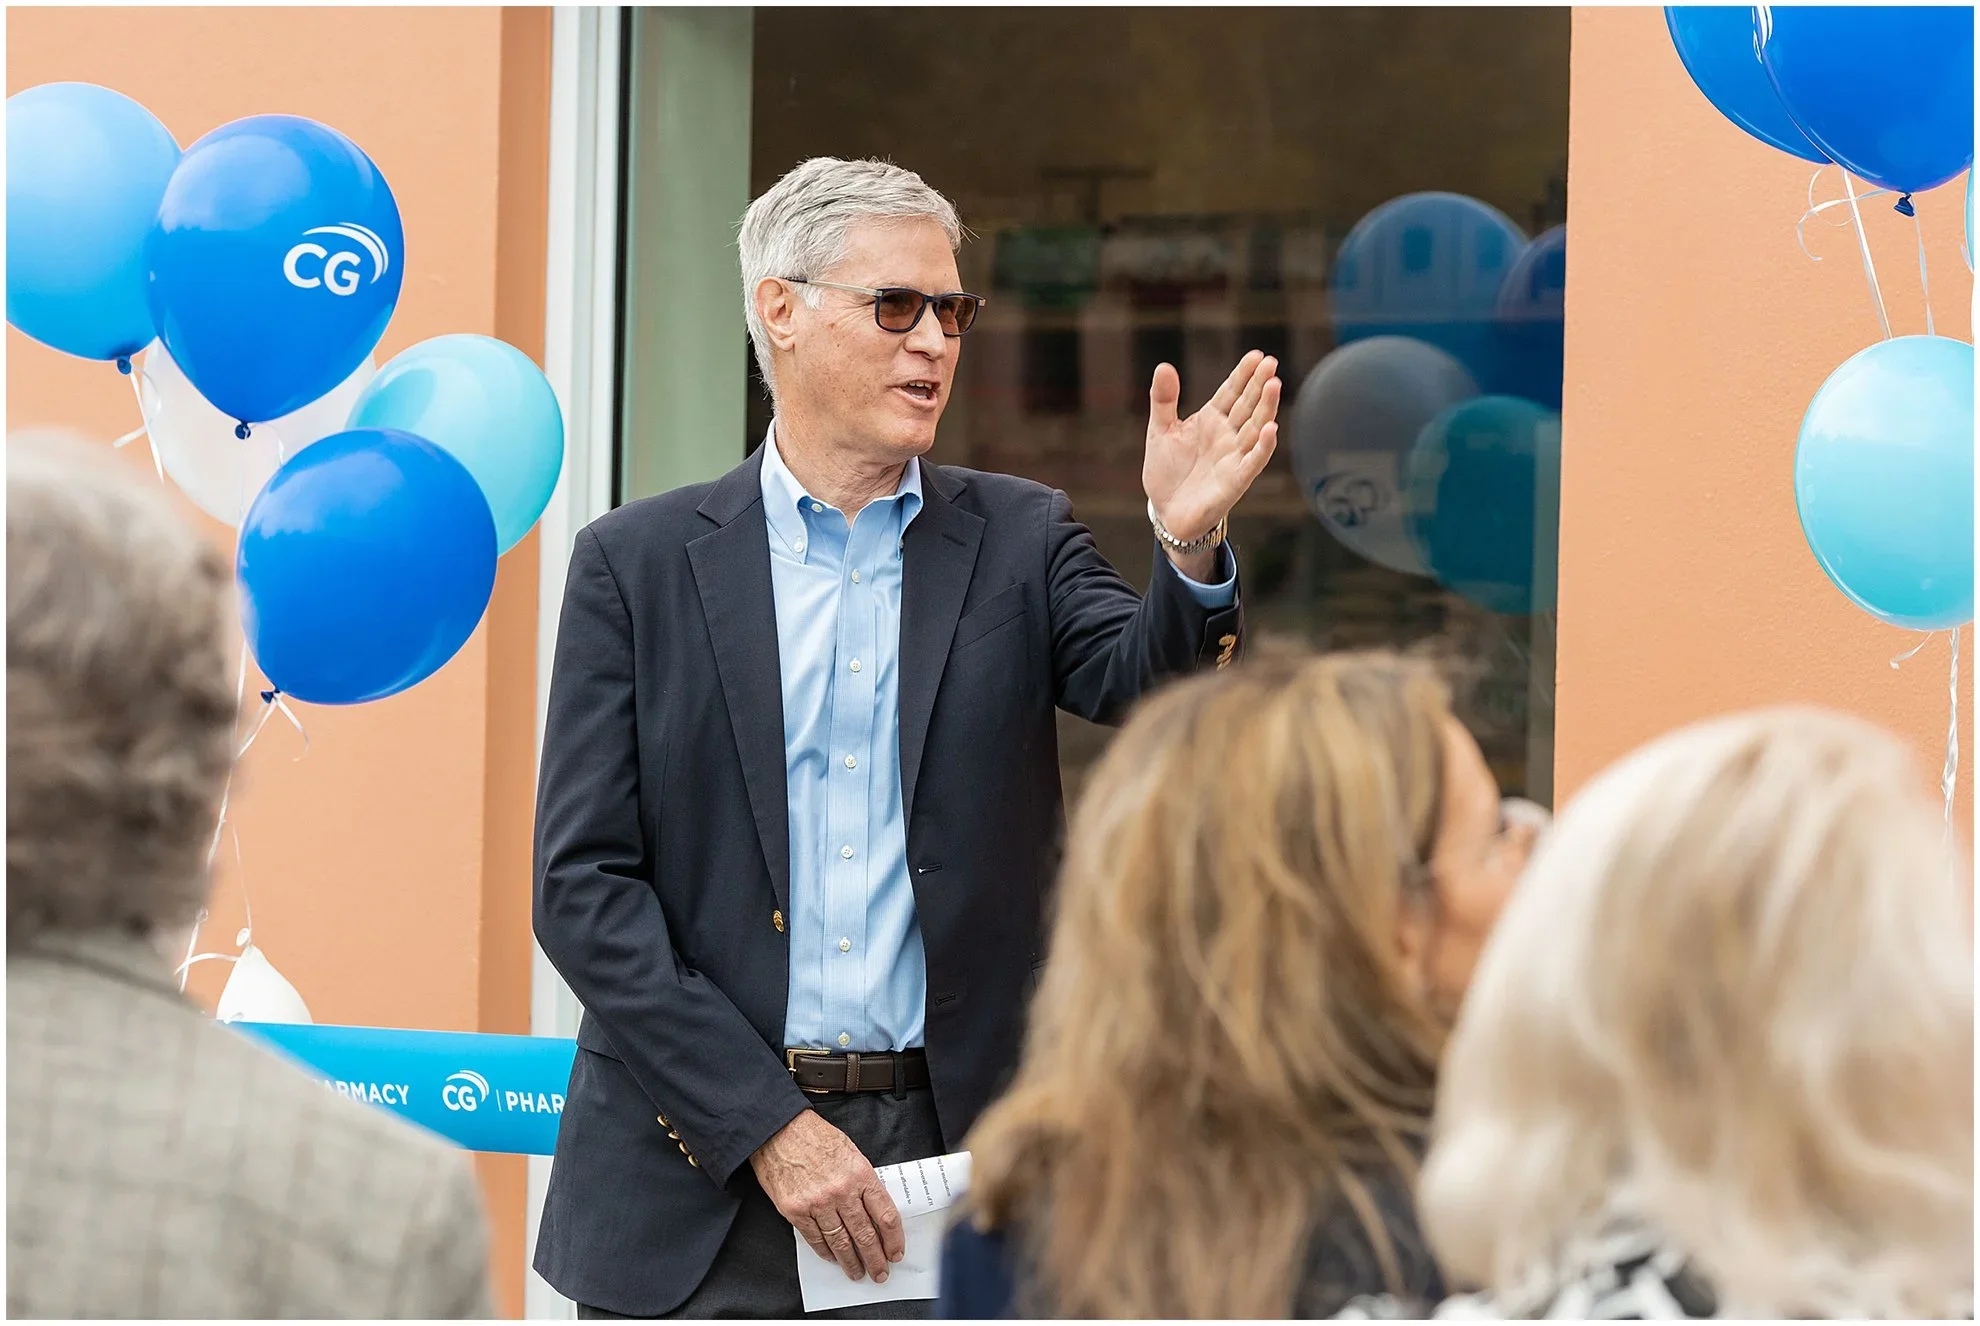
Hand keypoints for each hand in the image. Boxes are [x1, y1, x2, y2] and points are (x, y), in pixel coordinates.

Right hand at [749, 1109, 904, 1282]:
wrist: (779, 1130)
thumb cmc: (815, 1137)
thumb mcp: (851, 1152)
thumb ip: (864, 1181)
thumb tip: (875, 1211)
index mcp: (860, 1174)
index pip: (885, 1215)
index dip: (894, 1239)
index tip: (896, 1252)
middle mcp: (842, 1191)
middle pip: (865, 1234)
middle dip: (875, 1258)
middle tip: (880, 1273)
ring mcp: (818, 1203)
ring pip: (840, 1242)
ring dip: (851, 1262)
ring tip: (857, 1273)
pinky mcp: (795, 1211)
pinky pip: (815, 1239)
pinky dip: (825, 1252)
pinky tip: (832, 1258)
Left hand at [1142, 350, 1281, 551]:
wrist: (1167, 512)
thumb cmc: (1167, 471)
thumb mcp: (1160, 431)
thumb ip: (1163, 399)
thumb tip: (1164, 365)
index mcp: (1211, 420)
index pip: (1231, 392)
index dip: (1243, 374)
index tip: (1256, 355)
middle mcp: (1228, 435)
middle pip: (1247, 405)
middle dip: (1259, 384)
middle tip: (1271, 362)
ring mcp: (1234, 457)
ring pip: (1256, 428)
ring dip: (1266, 408)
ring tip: (1274, 384)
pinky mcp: (1236, 480)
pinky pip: (1254, 461)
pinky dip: (1263, 446)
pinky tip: (1272, 429)